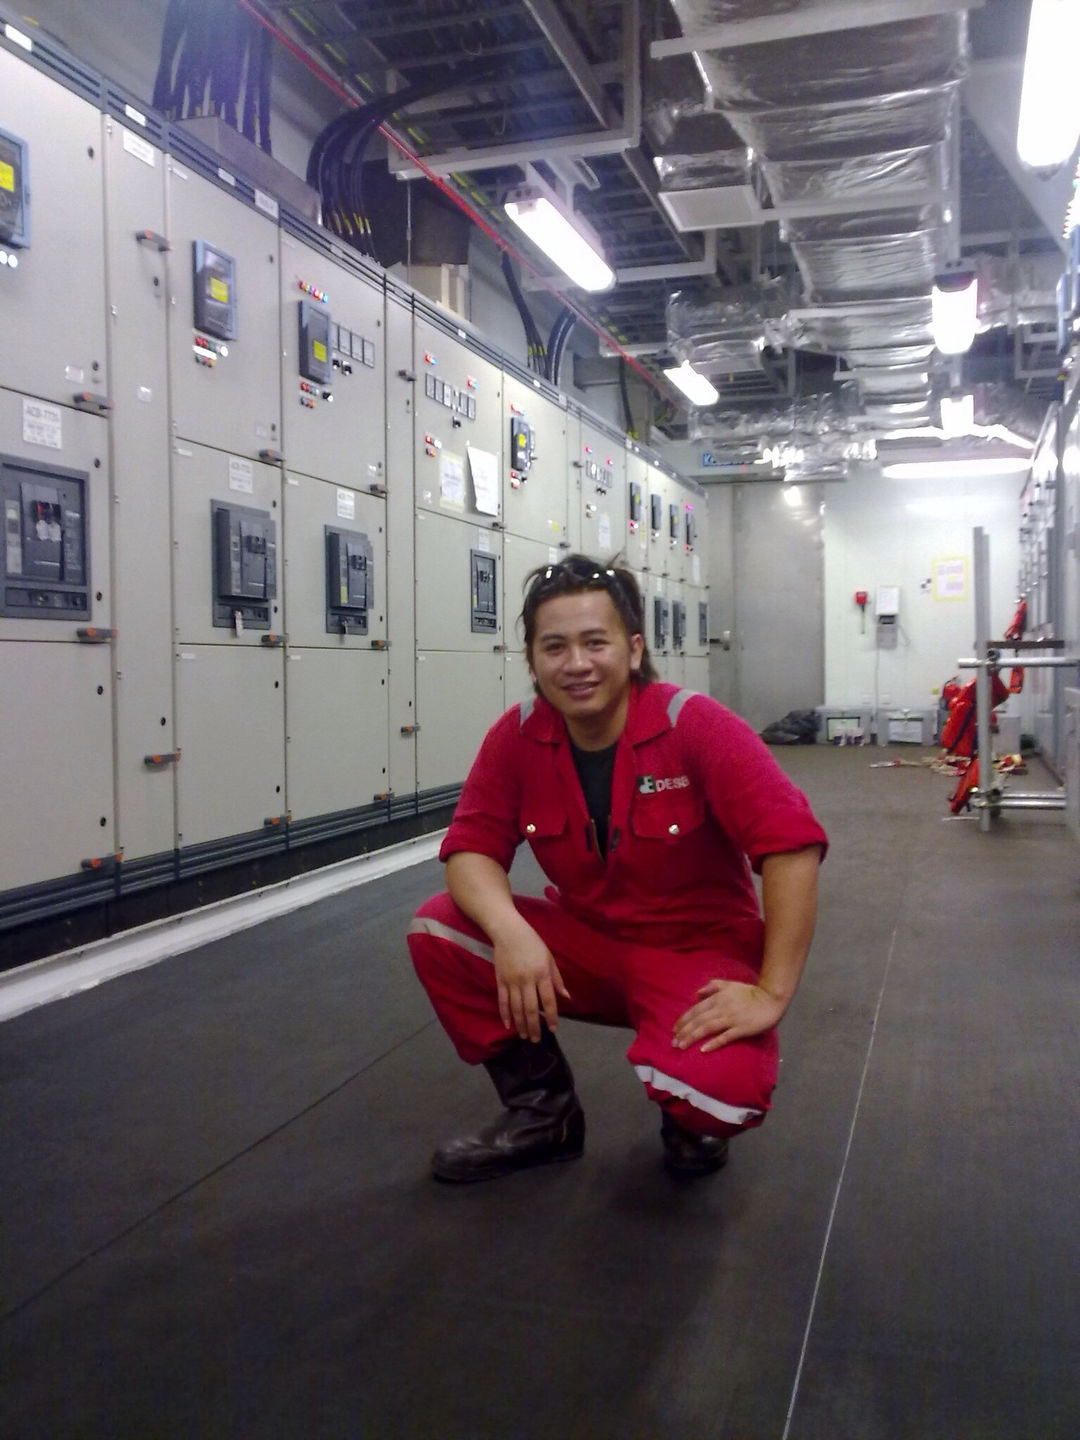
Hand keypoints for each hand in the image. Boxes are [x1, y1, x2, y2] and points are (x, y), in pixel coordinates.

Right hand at [493, 923, 570, 1042]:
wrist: (508, 932)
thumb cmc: (532, 943)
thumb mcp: (549, 958)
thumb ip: (557, 979)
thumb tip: (566, 997)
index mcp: (542, 974)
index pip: (548, 1000)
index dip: (550, 1016)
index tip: (553, 1029)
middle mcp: (527, 980)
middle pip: (531, 1009)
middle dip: (534, 1027)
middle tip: (537, 1040)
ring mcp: (512, 981)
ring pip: (516, 1008)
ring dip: (521, 1024)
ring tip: (524, 1036)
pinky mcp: (500, 981)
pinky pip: (503, 1001)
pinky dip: (505, 1014)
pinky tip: (509, 1025)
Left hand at [672, 979, 785, 1052]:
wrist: (771, 999)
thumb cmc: (750, 992)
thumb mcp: (729, 984)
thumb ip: (712, 986)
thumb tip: (696, 994)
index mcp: (718, 998)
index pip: (696, 1010)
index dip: (684, 1020)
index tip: (674, 1029)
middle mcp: (721, 1008)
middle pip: (698, 1020)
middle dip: (684, 1031)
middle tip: (673, 1042)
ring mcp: (731, 1019)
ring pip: (707, 1029)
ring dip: (693, 1037)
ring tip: (682, 1046)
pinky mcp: (741, 1029)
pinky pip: (725, 1037)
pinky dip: (714, 1043)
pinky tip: (703, 1050)